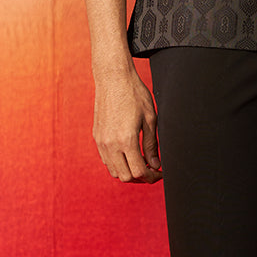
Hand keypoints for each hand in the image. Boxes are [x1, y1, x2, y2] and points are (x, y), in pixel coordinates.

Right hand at [92, 67, 161, 182]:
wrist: (113, 78)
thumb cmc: (134, 94)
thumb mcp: (150, 119)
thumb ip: (152, 145)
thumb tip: (155, 165)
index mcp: (126, 140)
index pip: (139, 172)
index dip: (152, 177)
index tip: (160, 173)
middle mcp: (110, 144)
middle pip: (125, 176)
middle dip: (141, 178)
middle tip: (152, 170)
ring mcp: (101, 142)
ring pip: (114, 171)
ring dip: (128, 172)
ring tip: (141, 163)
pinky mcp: (97, 137)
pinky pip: (106, 160)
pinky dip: (118, 164)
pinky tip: (129, 155)